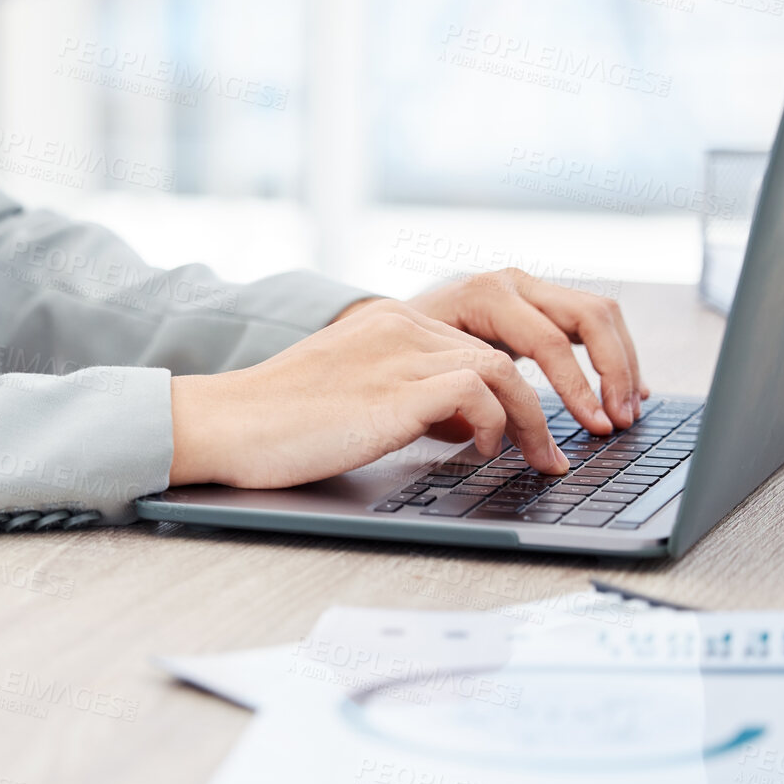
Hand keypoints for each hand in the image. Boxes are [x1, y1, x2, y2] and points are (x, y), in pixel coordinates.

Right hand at [169, 299, 567, 487]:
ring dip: (537, 421)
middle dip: (547, 403)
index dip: (520, 385)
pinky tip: (485, 453)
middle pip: (506, 350)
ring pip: (505, 368)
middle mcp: (399, 326)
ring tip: (542, 461)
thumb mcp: (352, 395)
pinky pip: (482, 390)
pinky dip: (499, 425)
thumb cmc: (277, 425)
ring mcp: (398, 354)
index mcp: (387, 322)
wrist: (224, 425)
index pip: (478, 340)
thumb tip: (468, 423)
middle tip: (559, 453)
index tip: (538, 426)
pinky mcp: (396, 390)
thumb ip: (406, 394)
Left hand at [393, 269, 648, 434]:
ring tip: (629, 409)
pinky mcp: (543, 303)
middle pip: (590, 316)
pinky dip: (615, 355)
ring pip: (601, 314)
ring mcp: (532, 288)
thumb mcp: (425, 369)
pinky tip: (625, 390)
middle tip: (620, 420)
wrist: (393, 320)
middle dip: (614, 371)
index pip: (548, 340)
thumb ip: (459, 398)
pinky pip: (593, 322)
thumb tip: (492, 434)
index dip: (577, 387)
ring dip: (623, 363)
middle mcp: (515, 283)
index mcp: (486, 294)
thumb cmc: (405, 349)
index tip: (594, 425)